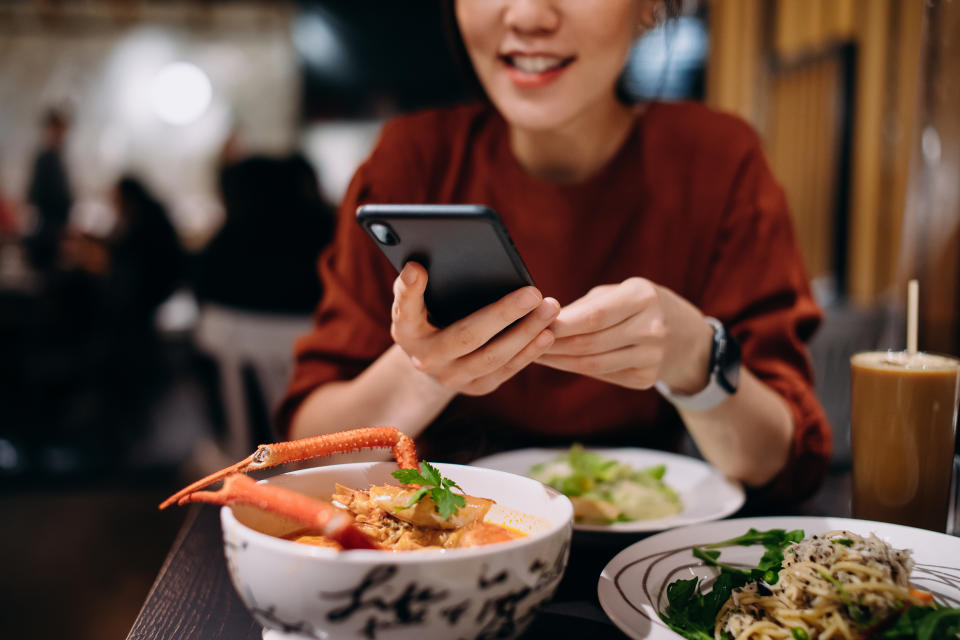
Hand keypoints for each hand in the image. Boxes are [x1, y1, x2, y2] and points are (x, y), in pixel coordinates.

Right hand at [391, 262, 560, 395]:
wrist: (435, 359)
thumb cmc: (428, 316)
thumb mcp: (415, 302)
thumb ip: (413, 286)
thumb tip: (416, 268)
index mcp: (406, 331)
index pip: (405, 309)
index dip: (410, 291)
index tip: (418, 270)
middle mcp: (425, 359)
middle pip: (467, 336)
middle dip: (502, 314)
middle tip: (532, 293)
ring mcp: (452, 378)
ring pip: (493, 357)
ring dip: (525, 333)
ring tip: (549, 309)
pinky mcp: (477, 387)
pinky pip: (506, 370)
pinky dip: (529, 352)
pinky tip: (548, 333)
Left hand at [536, 278, 712, 391]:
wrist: (686, 336)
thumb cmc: (639, 305)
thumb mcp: (620, 292)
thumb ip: (585, 306)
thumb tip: (542, 319)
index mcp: (643, 297)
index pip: (593, 316)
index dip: (560, 323)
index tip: (531, 322)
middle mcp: (652, 328)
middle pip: (589, 343)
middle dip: (552, 344)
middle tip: (522, 341)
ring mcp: (652, 358)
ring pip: (592, 364)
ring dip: (558, 360)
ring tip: (533, 353)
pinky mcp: (646, 379)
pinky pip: (602, 375)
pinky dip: (576, 368)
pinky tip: (558, 361)